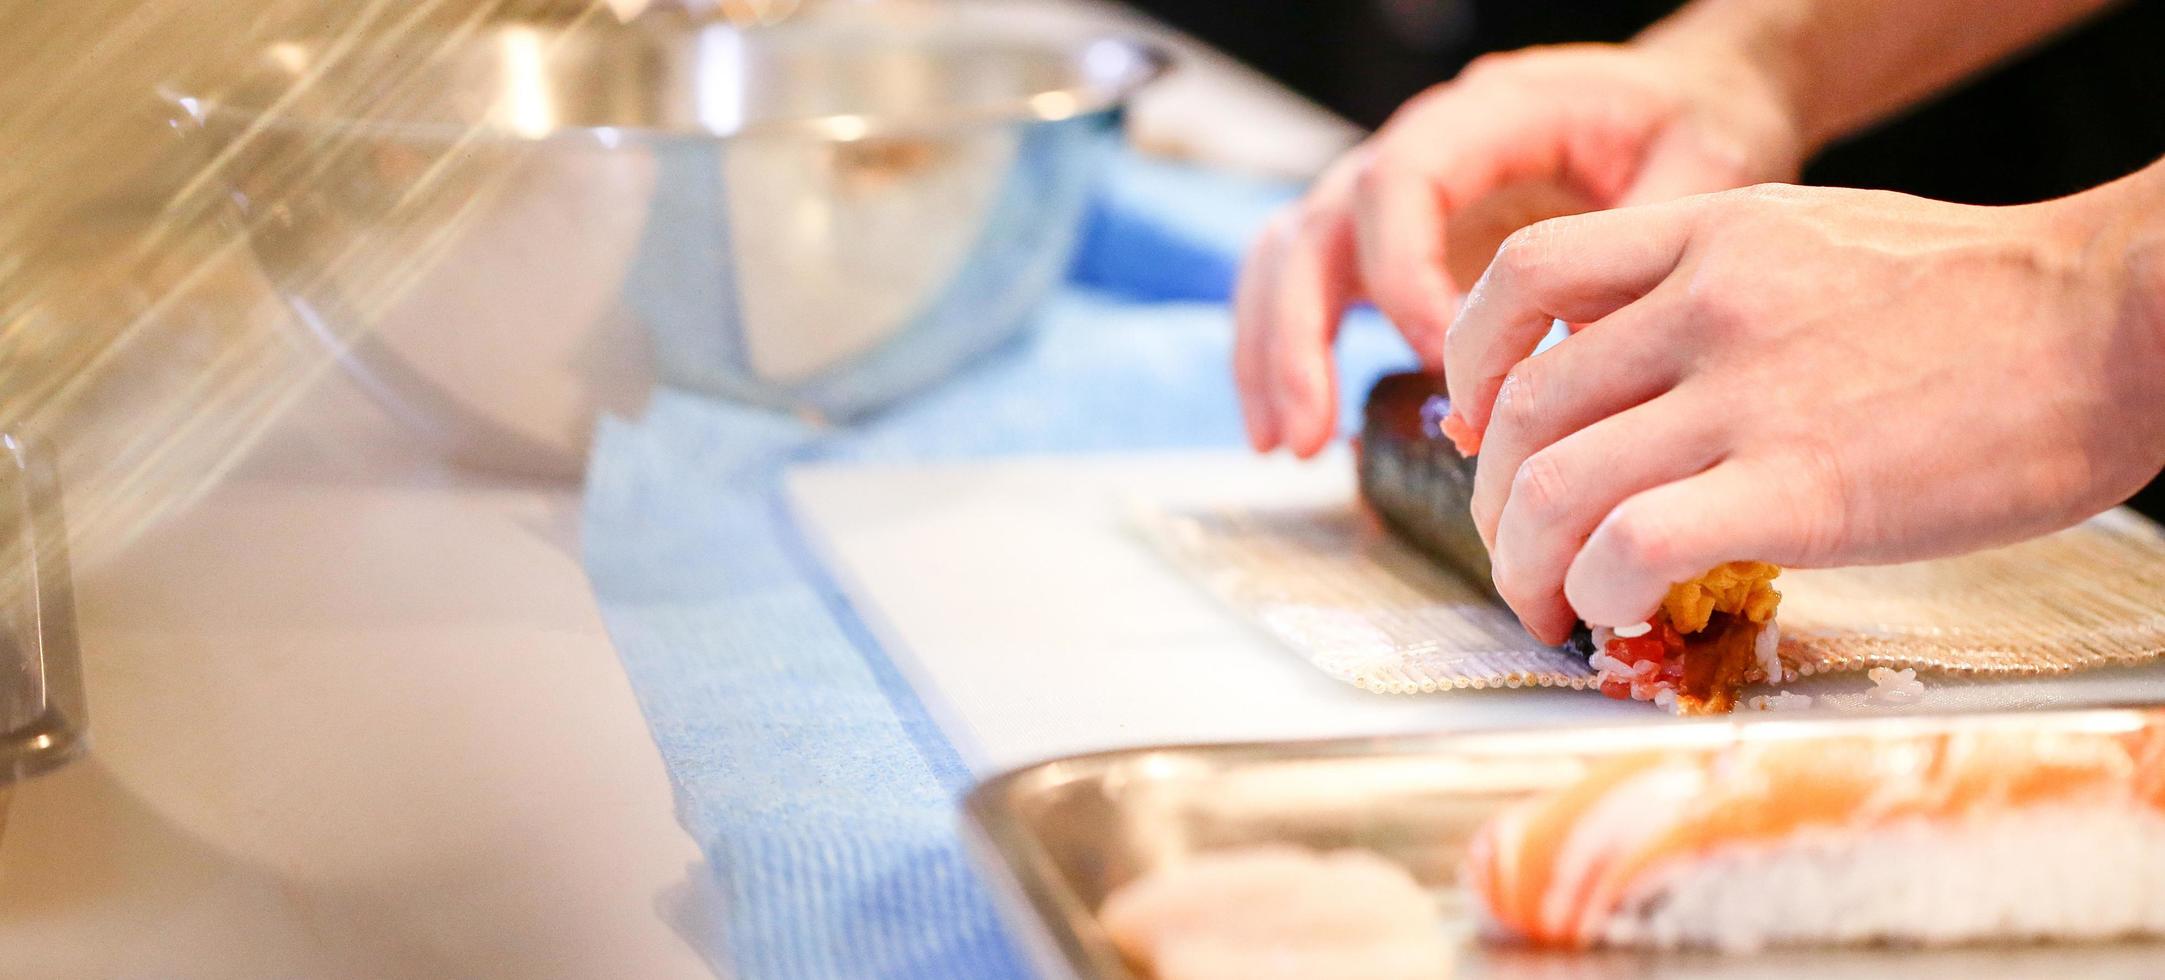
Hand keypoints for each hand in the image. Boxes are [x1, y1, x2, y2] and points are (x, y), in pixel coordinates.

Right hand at [1233, 41, 1804, 456]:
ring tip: (1289, 447)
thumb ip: (1644, 253)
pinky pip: (1306, 288)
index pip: (1402, 180)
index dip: (1404, 273)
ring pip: (1289, 257)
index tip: (1442, 359)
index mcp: (1491, 114)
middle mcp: (1422, 148)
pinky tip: (1290, 435)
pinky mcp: (1390, 244)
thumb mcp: (1701, 167)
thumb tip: (1572, 366)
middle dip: (1301, 335)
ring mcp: (1395, 197)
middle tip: (1310, 432)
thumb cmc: (1697, 125)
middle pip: (1318, 225)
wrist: (1690, 103)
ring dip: (1275, 354)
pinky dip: (1285, 358)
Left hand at [1444, 179, 2164, 642]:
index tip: (1476, 425)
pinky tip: (1617, 614)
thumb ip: (1706, 290)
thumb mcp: (1812, 243)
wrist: (2115, 319)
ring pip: (1554, 484)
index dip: (1469, 360)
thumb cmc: (1980, 297)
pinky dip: (1598, 593)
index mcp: (1708, 234)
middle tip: (1519, 551)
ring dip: (1525, 564)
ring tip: (1548, 606)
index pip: (1522, 274)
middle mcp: (1707, 304)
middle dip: (1493, 499)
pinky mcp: (1801, 487)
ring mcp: (1748, 393)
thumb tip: (1623, 371)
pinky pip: (1632, 545)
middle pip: (1522, 407)